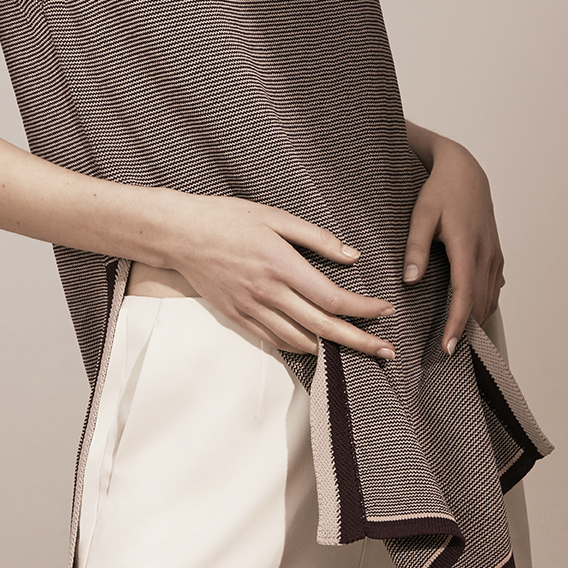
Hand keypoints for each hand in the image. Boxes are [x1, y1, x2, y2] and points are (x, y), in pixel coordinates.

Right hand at [152, 193, 396, 358]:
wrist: (179, 234)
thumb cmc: (226, 218)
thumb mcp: (274, 217)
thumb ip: (316, 238)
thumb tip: (351, 256)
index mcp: (281, 265)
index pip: (332, 298)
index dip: (363, 309)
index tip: (385, 310)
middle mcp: (268, 293)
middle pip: (323, 328)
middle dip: (360, 341)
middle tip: (387, 351)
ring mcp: (250, 309)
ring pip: (299, 342)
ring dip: (331, 349)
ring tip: (355, 349)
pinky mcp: (236, 317)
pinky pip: (273, 341)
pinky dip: (298, 348)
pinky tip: (314, 346)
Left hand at [402, 137, 504, 353]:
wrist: (466, 171)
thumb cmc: (440, 191)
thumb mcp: (422, 214)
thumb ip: (416, 248)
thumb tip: (410, 282)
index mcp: (466, 246)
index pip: (464, 295)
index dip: (457, 325)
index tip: (447, 348)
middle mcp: (486, 255)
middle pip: (479, 304)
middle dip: (465, 331)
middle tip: (444, 354)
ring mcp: (495, 256)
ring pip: (489, 299)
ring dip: (474, 320)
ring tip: (454, 341)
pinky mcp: (496, 255)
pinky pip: (492, 289)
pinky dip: (481, 306)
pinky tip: (466, 315)